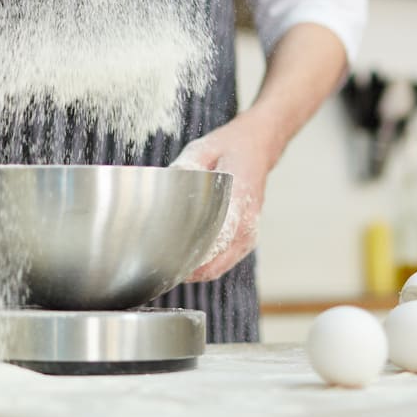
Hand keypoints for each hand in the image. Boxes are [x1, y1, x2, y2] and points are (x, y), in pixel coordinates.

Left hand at [171, 115, 280, 282]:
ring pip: (218, 267)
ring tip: (167, 265)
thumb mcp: (204, 148)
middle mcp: (247, 223)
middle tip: (157, 266)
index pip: (214, 241)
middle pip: (213, 264)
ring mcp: (249, 233)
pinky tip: (185, 259)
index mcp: (239, 201)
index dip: (188, 256)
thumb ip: (187, 167)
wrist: (258, 146)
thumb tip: (167, 183)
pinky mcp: (247, 238)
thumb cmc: (231, 148)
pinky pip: (224, 262)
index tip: (165, 260)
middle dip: (186, 269)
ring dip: (195, 270)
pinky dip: (205, 266)